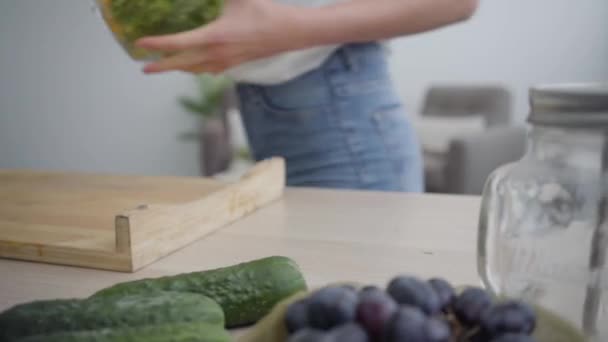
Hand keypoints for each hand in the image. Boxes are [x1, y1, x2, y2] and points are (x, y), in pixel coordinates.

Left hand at [136, 0, 301, 74]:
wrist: (289, 32)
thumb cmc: (264, 11)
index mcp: (214, 37)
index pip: (178, 43)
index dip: (157, 43)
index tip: (141, 43)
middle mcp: (216, 54)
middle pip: (182, 64)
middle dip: (162, 66)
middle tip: (144, 68)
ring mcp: (226, 62)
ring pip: (195, 69)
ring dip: (179, 68)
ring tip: (166, 66)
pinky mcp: (235, 64)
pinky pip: (209, 70)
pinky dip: (196, 69)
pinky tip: (195, 67)